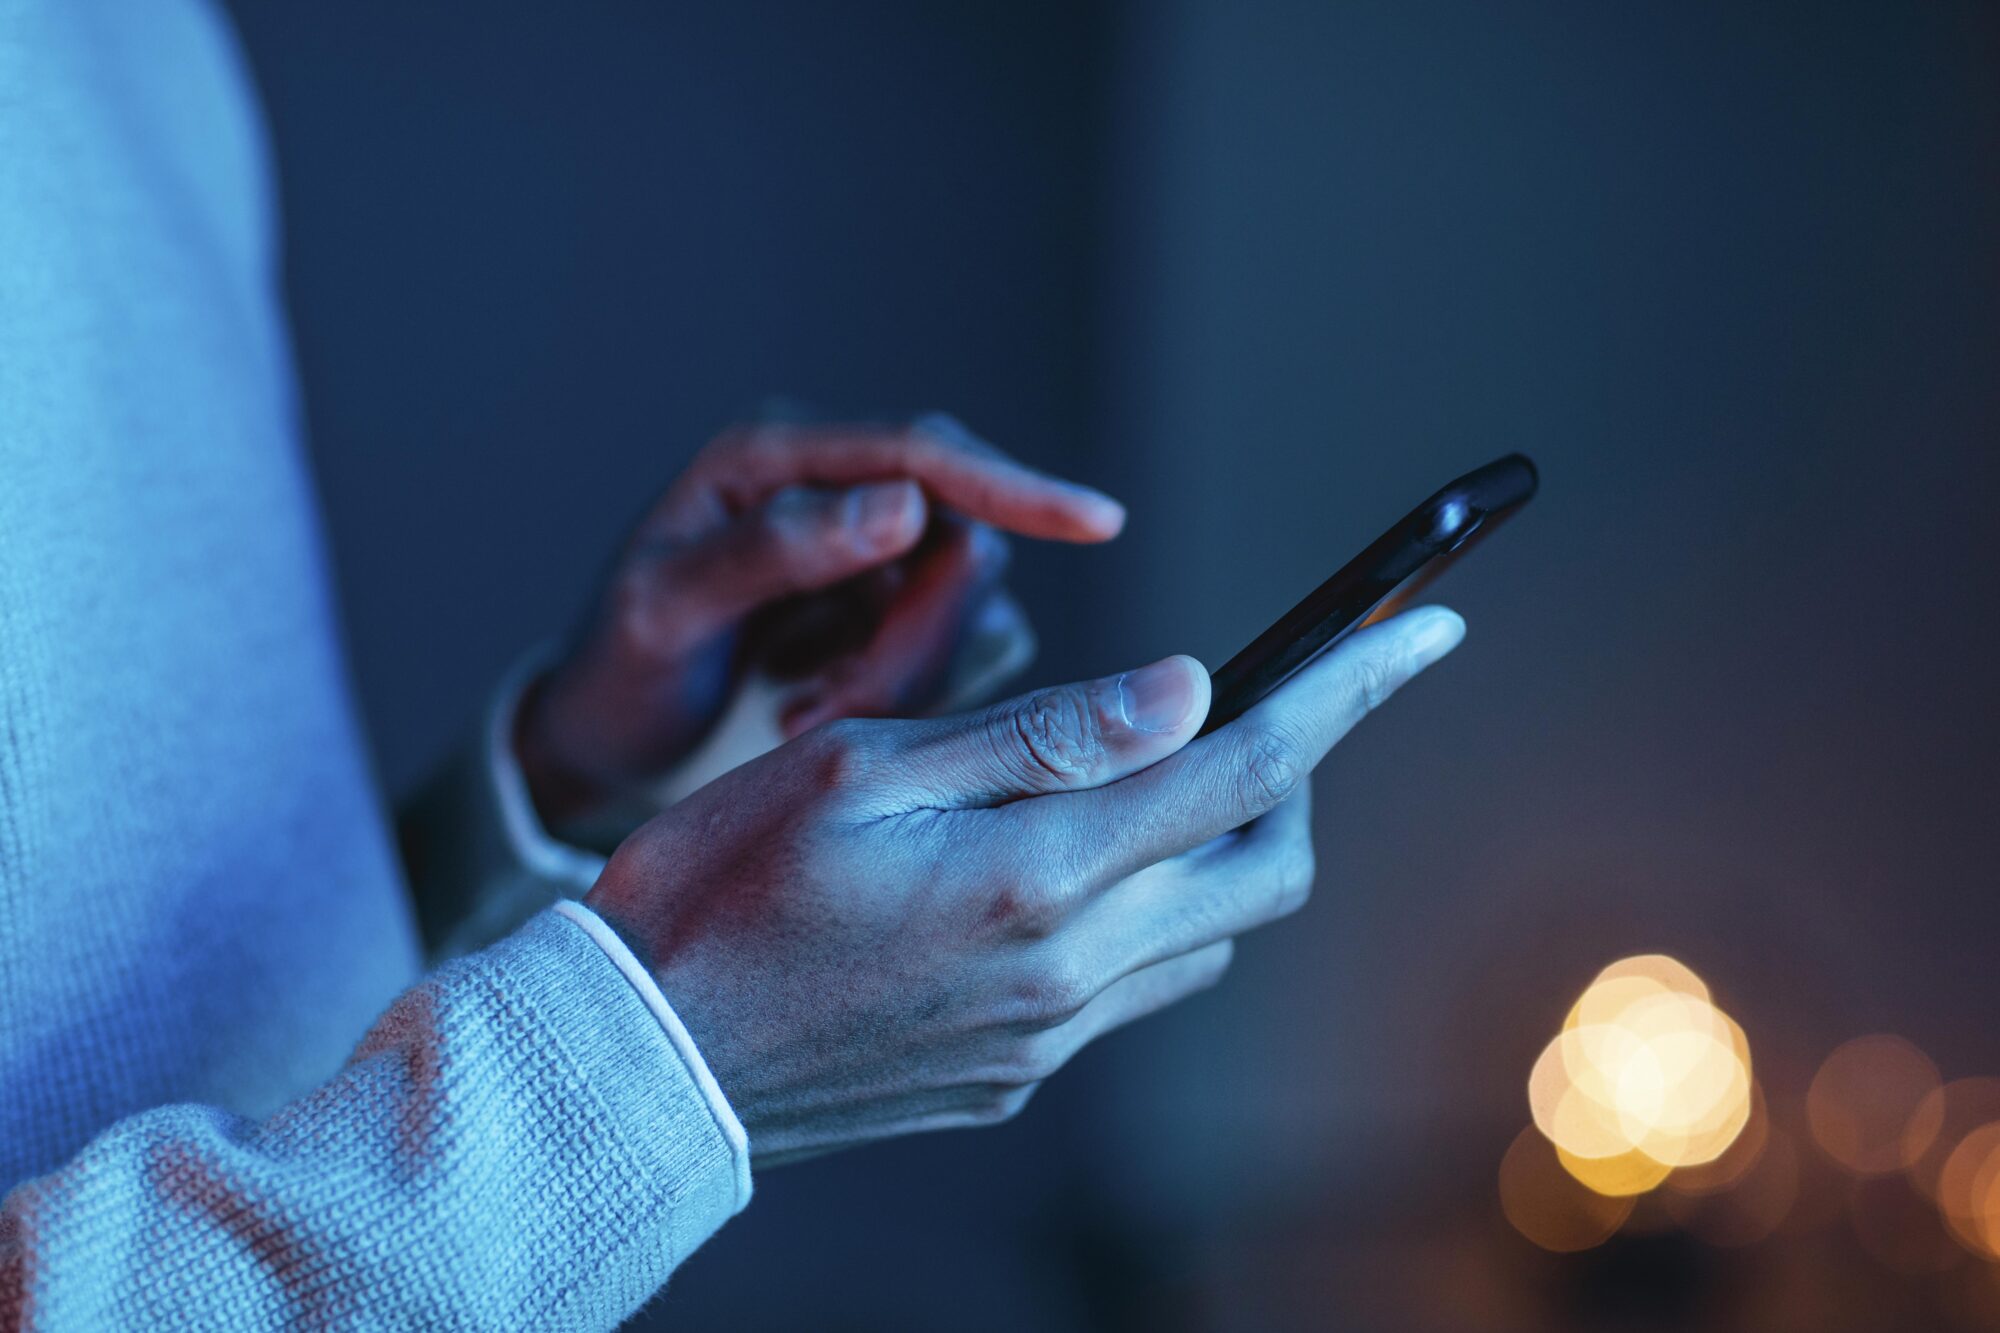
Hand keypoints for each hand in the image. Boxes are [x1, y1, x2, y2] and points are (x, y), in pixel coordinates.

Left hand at [515, 416, 1124, 824]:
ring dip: (899, 680)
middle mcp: (839, 492)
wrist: (607, 742)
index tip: (1099, 520)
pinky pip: (953, 656)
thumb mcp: (666, 609)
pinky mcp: (891, 617)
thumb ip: (775, 550)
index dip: (1015, 485)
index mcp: (776, 459)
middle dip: (912, 642)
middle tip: (820, 714)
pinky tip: (816, 714)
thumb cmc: (621, 668)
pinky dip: (899, 700)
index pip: (924, 454)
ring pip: (964, 610)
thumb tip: (902, 504)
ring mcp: (873, 557)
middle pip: (962, 541)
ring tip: (800, 714)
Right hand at [585, 606, 1465, 1163]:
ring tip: (1143, 785)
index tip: (1426, 629)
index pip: (1246, 763)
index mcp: (1034, 873)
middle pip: (1266, 868)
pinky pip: (1131, 992)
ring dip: (1215, 850)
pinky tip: (1058, 878)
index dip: (1351, 687)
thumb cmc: (716, 888)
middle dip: (1294, 776)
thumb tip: (1190, 688)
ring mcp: (1046, 1039)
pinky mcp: (1013, 1077)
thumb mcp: (859, 767)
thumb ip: (1039, 735)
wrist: (636, 1063)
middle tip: (1253, 710)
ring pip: (1208, 934)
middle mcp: (1067, 970)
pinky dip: (1141, 915)